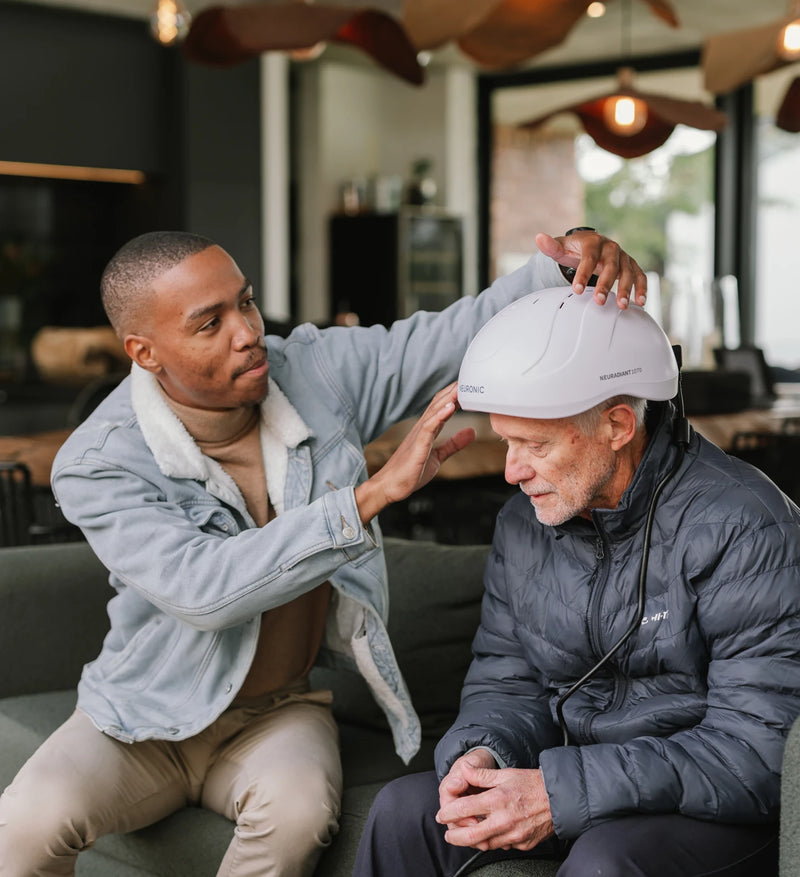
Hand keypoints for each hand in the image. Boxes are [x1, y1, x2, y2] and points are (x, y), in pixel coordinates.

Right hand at [354, 382, 474, 523]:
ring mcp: (419, 436)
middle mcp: (422, 428)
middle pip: (439, 403)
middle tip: (469, 377)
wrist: (391, 487)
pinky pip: (429, 428)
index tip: (470, 385)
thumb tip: (471, 432)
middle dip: (453, 391)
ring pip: (434, 411)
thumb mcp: (438, 457)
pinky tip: (450, 408)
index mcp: (427, 430)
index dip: (455, 395)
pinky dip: (439, 416)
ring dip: (448, 398)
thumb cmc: (410, 472)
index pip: (442, 406)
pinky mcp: (417, 446)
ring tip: (461, 387)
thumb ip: (454, 444)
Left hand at [436, 758, 554, 852]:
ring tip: (467, 834)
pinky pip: (503, 846)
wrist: (561, 798)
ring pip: (486, 844)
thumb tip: (463, 770)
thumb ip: (482, 775)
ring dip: (474, 841)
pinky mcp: (523, 844)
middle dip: (456, 837)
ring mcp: (515, 835)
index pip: (465, 809)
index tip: (441, 815)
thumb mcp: (506, 773)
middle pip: (472, 836)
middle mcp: (505, 820)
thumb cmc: (533, 783)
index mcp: (498, 800)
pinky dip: (493, 841)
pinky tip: (490, 833)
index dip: (448, 813)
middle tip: (448, 834)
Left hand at [535, 230, 646, 308]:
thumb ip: (550, 246)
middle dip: (605, 284)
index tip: (576, 289)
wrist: (591, 246)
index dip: (583, 273)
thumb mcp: (561, 247)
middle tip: (599, 300)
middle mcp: (611, 247)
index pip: (588, 258)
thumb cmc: (575, 249)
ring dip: (625, 289)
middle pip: (610, 266)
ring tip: (621, 305)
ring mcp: (623, 256)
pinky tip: (640, 302)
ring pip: (627, 272)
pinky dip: (641, 287)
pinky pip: (639, 275)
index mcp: (593, 242)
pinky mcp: (631, 265)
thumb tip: (539, 238)